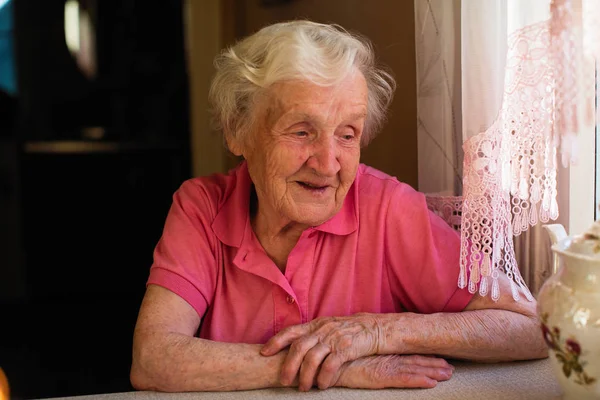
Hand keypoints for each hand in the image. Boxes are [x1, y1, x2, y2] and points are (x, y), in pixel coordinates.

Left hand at [260, 314, 386, 390]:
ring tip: (303, 388)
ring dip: (305, 376)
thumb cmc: (349, 331)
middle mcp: (322, 330)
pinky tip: (322, 386)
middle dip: (288, 366)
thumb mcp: (328, 327)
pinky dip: (324, 378)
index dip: (276, 341)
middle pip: (298, 347)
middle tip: (284, 381)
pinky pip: (330, 365)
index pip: (291, 331)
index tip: (264, 352)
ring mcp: (334, 339)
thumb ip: (313, 335)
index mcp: (316, 325)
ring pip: (312, 359)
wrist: (375, 328)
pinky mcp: (346, 348)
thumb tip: (294, 348)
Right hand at [334, 355, 453, 389]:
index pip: (406, 354)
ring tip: (448, 374)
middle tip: (452, 368)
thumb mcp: (352, 355)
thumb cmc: (335, 359)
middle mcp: (384, 357)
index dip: (423, 355)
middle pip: (414, 360)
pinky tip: (431, 382)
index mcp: (380, 352)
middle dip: (434, 364)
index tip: (440, 356)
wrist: (321, 361)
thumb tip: (371, 353)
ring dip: (432, 371)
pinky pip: (401, 379)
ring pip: (413, 369)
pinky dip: (417, 380)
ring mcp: (382, 366)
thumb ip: (364, 354)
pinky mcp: (378, 376)